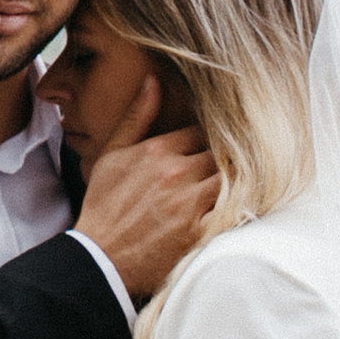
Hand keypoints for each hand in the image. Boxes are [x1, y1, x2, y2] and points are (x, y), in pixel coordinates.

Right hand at [75, 75, 218, 298]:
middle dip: (226, 156)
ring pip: (233, 178)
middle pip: (223, 152)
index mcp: (158, 150)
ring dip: (237, 179)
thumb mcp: (113, 155)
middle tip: (233, 162)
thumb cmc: (104, 206)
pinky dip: (239, 206)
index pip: (203, 130)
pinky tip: (240, 206)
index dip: (211, 137)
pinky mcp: (200, 232)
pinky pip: (233, 211)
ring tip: (239, 183)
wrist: (99, 258)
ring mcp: (190, 203)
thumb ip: (136, 117)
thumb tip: (153, 80)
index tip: (214, 143)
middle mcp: (177, 173)